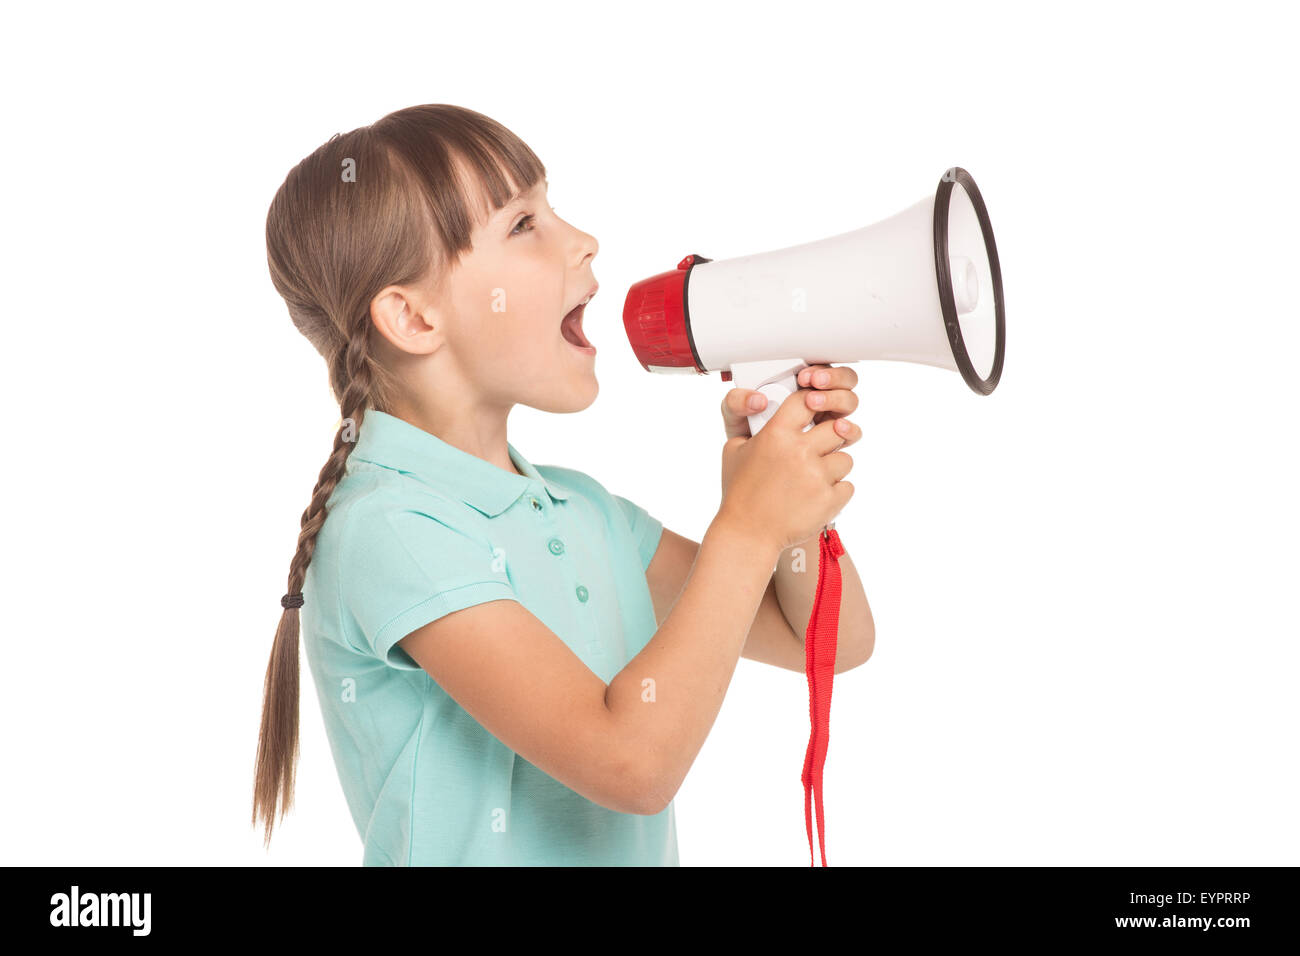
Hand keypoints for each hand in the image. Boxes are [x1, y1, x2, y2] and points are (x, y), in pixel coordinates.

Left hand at [720, 363, 861, 439]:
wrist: (750, 468)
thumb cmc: (747, 436)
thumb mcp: (735, 415)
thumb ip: (736, 402)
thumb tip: (757, 401)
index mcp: (799, 386)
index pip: (821, 368)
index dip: (818, 368)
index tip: (804, 376)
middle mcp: (818, 399)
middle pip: (844, 381)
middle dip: (833, 379)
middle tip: (813, 385)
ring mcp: (828, 420)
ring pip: (849, 402)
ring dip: (836, 400)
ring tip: (815, 405)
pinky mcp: (834, 442)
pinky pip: (851, 432)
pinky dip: (849, 428)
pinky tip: (838, 428)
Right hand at [720, 363, 861, 499]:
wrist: (748, 533)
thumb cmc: (740, 491)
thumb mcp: (734, 449)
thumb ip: (753, 423)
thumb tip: (767, 402)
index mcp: (776, 434)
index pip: (807, 400)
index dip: (812, 405)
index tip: (812, 413)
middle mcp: (799, 451)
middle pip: (836, 428)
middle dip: (828, 439)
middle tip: (814, 453)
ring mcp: (817, 476)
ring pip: (845, 458)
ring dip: (833, 468)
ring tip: (811, 480)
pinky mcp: (830, 500)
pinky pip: (847, 485)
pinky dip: (835, 492)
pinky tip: (814, 497)